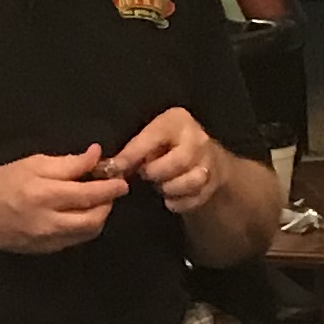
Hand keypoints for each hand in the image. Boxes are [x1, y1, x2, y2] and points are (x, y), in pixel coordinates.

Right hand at [0, 147, 127, 256]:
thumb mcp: (31, 164)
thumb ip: (66, 164)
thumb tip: (95, 156)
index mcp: (43, 196)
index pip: (88, 194)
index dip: (110, 187)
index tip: (121, 178)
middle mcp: (48, 223)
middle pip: (94, 219)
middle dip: (108, 203)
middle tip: (111, 189)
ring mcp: (48, 241)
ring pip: (88, 232)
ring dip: (99, 215)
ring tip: (96, 199)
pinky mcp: (47, 250)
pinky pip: (76, 239)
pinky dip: (84, 225)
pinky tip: (79, 212)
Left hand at [107, 106, 231, 213]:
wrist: (203, 159)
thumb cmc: (168, 147)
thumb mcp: (151, 139)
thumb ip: (134, 150)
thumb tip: (111, 168)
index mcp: (177, 121)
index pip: (154, 137)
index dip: (134, 154)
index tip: (117, 167)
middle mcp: (197, 138)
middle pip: (178, 161)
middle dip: (157, 173)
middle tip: (147, 174)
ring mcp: (209, 161)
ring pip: (191, 181)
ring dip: (170, 189)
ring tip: (162, 185)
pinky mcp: (213, 183)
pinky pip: (194, 199)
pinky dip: (178, 202)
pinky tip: (171, 197)